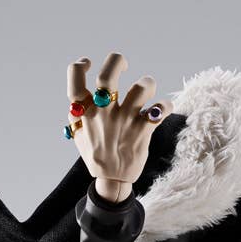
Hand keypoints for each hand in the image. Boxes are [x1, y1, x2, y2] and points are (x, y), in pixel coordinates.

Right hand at [66, 52, 172, 201]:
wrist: (113, 180)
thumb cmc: (96, 154)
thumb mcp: (79, 135)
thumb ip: (76, 115)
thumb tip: (76, 97)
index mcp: (85, 112)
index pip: (75, 78)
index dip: (80, 65)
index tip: (88, 64)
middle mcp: (104, 113)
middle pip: (108, 75)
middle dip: (117, 61)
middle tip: (124, 65)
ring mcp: (124, 121)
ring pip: (141, 87)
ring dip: (147, 82)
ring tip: (146, 89)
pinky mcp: (142, 130)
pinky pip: (159, 110)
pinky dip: (165, 106)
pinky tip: (161, 108)